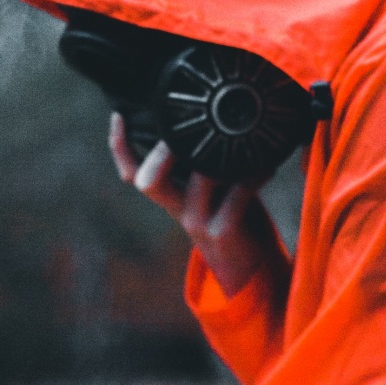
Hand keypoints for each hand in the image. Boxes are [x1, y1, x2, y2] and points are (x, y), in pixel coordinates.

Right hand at [109, 112, 264, 298]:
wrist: (248, 270)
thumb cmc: (233, 219)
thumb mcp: (213, 190)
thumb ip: (206, 163)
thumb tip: (215, 122)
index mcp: (170, 197)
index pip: (132, 173)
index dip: (120, 146)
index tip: (119, 115)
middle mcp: (178, 209)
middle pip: (148, 181)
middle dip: (162, 150)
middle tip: (180, 128)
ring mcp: (197, 221)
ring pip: (199, 180)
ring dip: (219, 155)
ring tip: (240, 136)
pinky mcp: (223, 232)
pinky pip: (236, 196)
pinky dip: (253, 177)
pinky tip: (266, 167)